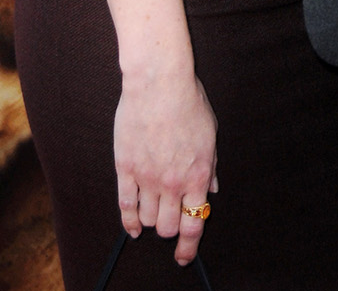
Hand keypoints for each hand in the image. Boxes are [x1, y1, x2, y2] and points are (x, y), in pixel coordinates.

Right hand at [115, 71, 218, 265]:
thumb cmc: (188, 101)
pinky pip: (125, 205)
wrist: (159, 82)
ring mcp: (147, 177)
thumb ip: (211, 165)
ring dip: (150, 220)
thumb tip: (213, 189)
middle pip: (168, 227)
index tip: (183, 256)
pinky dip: (128, 221)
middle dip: (170, 228)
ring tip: (153, 209)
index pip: (195, 223)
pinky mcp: (125, 168)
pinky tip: (132, 226)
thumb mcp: (210, 133)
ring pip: (147, 219)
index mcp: (198, 174)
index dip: (188, 246)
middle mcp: (173, 182)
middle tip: (169, 218)